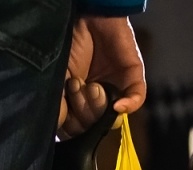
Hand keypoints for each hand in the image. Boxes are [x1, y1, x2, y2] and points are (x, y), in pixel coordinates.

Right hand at [58, 17, 146, 137]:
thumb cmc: (65, 46)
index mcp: (77, 101)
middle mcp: (97, 98)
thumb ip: (58, 105)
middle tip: (75, 88)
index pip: (77, 129)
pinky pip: (137, 98)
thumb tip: (62, 127)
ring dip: (96, 105)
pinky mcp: (132, 75)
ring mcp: (116, 87)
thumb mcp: (55, 80)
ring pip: (110, 115)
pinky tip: (117, 105)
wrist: (84, 17)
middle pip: (93, 125)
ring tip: (87, 84)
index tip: (63, 110)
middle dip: (81, 111)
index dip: (71, 126)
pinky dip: (128, 105)